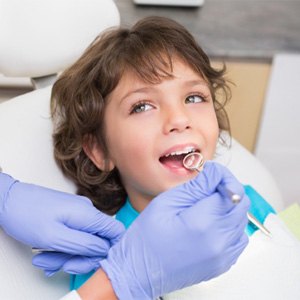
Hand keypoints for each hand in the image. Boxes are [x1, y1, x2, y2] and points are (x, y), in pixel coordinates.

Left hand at [0, 173, 124, 273]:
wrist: (8, 200)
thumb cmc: (26, 215)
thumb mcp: (55, 237)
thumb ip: (84, 244)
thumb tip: (105, 249)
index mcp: (88, 214)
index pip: (116, 231)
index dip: (109, 250)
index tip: (91, 261)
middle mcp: (87, 212)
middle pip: (98, 241)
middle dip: (79, 258)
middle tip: (61, 265)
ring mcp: (78, 214)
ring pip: (83, 242)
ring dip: (66, 255)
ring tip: (45, 260)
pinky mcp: (70, 216)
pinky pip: (74, 236)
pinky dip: (62, 248)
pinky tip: (48, 254)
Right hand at [99, 162, 249, 298]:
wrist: (140, 271)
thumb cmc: (147, 239)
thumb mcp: (166, 202)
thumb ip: (195, 186)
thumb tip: (215, 173)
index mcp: (203, 223)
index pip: (232, 190)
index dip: (223, 177)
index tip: (212, 175)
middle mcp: (218, 242)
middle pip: (242, 204)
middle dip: (227, 190)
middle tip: (207, 189)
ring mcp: (222, 256)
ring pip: (242, 220)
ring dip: (229, 208)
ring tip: (205, 207)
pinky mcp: (222, 264)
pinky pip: (238, 238)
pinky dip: (229, 226)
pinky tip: (210, 224)